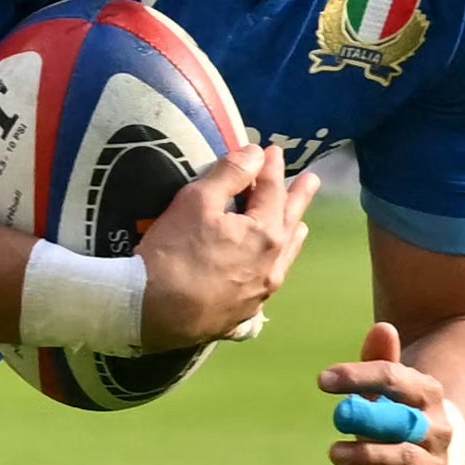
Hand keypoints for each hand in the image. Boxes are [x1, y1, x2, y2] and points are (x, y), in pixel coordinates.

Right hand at [131, 140, 308, 348]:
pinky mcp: (243, 313)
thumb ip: (230, 174)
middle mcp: (271, 264)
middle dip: (299, 198)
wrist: (152, 312)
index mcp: (265, 234)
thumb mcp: (196, 201)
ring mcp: (260, 293)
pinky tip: (270, 270)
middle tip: (312, 180)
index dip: (271, 168)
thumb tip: (257, 154)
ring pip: (284, 258)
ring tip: (301, 225)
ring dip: (292, 235)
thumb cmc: (173, 251)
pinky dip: (275, 267)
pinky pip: (267, 284)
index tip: (273, 150)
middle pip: (290, 224)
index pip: (272, 192)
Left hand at [323, 324, 458, 464]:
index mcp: (427, 394)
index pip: (394, 379)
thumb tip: (382, 327)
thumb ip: (381, 359)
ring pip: (403, 458)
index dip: (358, 376)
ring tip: (334, 453)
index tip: (323, 380)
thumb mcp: (392, 385)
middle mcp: (436, 430)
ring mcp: (432, 464)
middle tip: (336, 418)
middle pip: (402, 421)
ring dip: (367, 455)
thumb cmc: (400, 413)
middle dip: (368, 419)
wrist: (434, 457)